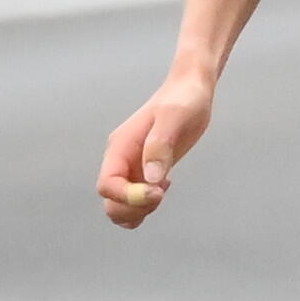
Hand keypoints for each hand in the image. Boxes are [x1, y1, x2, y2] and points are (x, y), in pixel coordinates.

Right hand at [98, 74, 214, 227]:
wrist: (192, 89)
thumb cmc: (184, 98)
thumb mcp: (175, 116)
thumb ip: (160, 145)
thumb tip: (152, 178)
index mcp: (120, 147)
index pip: (107, 185)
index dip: (128, 197)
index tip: (158, 192)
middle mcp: (121, 159)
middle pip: (110, 201)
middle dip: (133, 208)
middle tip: (161, 194)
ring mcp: (132, 167)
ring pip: (120, 205)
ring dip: (139, 211)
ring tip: (162, 191)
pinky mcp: (145, 171)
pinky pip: (135, 200)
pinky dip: (146, 204)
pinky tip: (166, 184)